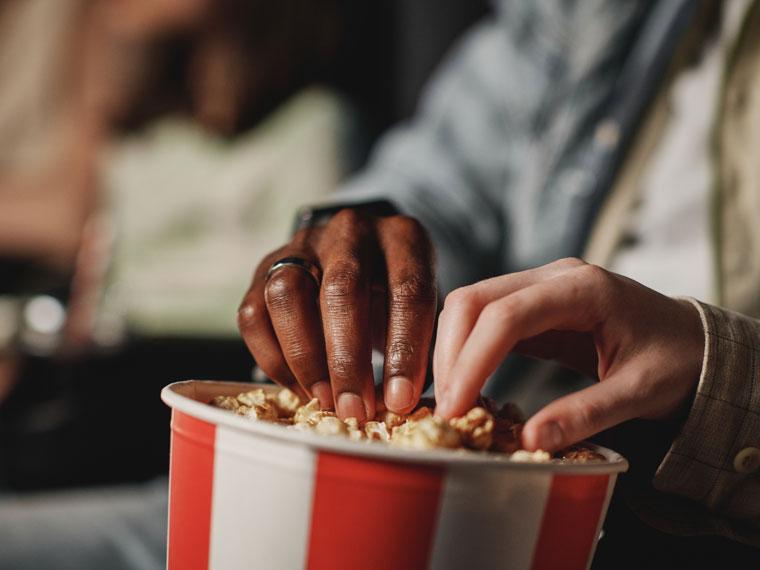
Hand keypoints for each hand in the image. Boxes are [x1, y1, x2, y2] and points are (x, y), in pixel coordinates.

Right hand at [238, 209, 436, 420]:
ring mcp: (302, 245)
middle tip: (354, 409)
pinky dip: (273, 358)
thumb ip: (420, 349)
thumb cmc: (398, 298)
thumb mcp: (422, 311)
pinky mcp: (264, 268)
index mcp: (403, 237)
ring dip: (304, 357)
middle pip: (341, 289)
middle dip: (347, 359)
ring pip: (287, 294)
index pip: (407, 289)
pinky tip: (300, 388)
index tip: (400, 401)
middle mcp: (350, 230)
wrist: (363, 262)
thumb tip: (399, 405)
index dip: (404, 349)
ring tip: (324, 400)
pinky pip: (253, 315)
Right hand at [433, 258, 703, 451]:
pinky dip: (466, 349)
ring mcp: (540, 286)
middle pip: (474, 300)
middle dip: (450, 354)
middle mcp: (554, 277)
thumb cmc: (676, 361)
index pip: (507, 315)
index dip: (472, 359)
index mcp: (584, 289)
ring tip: (450, 400)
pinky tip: (464, 383)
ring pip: (471, 305)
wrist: (693, 341)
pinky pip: (484, 318)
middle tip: (445, 408)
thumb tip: (529, 440)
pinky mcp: (532, 305)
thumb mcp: (641, 392)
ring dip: (451, 351)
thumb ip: (586, 414)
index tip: (455, 406)